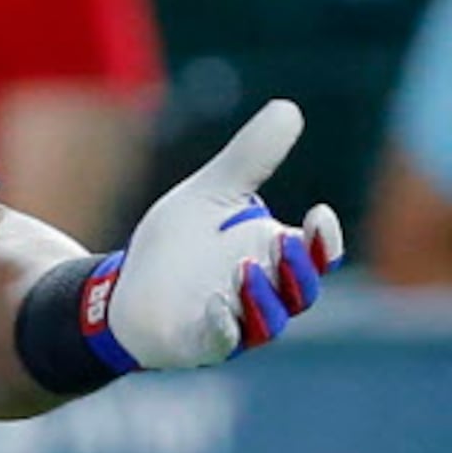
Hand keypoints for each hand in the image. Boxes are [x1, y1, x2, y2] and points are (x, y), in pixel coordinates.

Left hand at [97, 99, 344, 371]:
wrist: (126, 288)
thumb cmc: (179, 245)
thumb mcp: (210, 193)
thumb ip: (249, 158)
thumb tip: (288, 108)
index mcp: (276, 260)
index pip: (319, 256)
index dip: (326, 241)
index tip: (320, 213)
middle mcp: (267, 296)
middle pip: (301, 291)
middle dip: (299, 270)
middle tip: (287, 242)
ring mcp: (238, 325)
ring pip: (267, 321)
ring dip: (262, 298)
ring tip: (245, 269)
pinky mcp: (203, 345)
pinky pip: (222, 341)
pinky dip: (224, 326)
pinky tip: (215, 306)